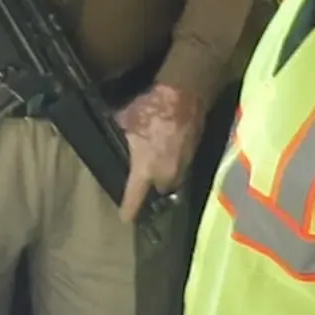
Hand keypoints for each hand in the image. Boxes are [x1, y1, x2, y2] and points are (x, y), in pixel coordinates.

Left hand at [116, 83, 201, 221]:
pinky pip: (182, 165)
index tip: (125, 218)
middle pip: (159, 190)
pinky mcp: (194, 155)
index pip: (135, 196)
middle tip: (144, 178)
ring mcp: (184, 166)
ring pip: (173, 178)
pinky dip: (174, 161)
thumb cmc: (151, 110)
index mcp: (145, 169)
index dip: (129, 208)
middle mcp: (166, 174)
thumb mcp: (126, 120)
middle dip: (152, 186)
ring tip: (157, 163)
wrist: (185, 96)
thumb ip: (121, 132)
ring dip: (165, 173)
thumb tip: (119, 129)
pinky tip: (169, 149)